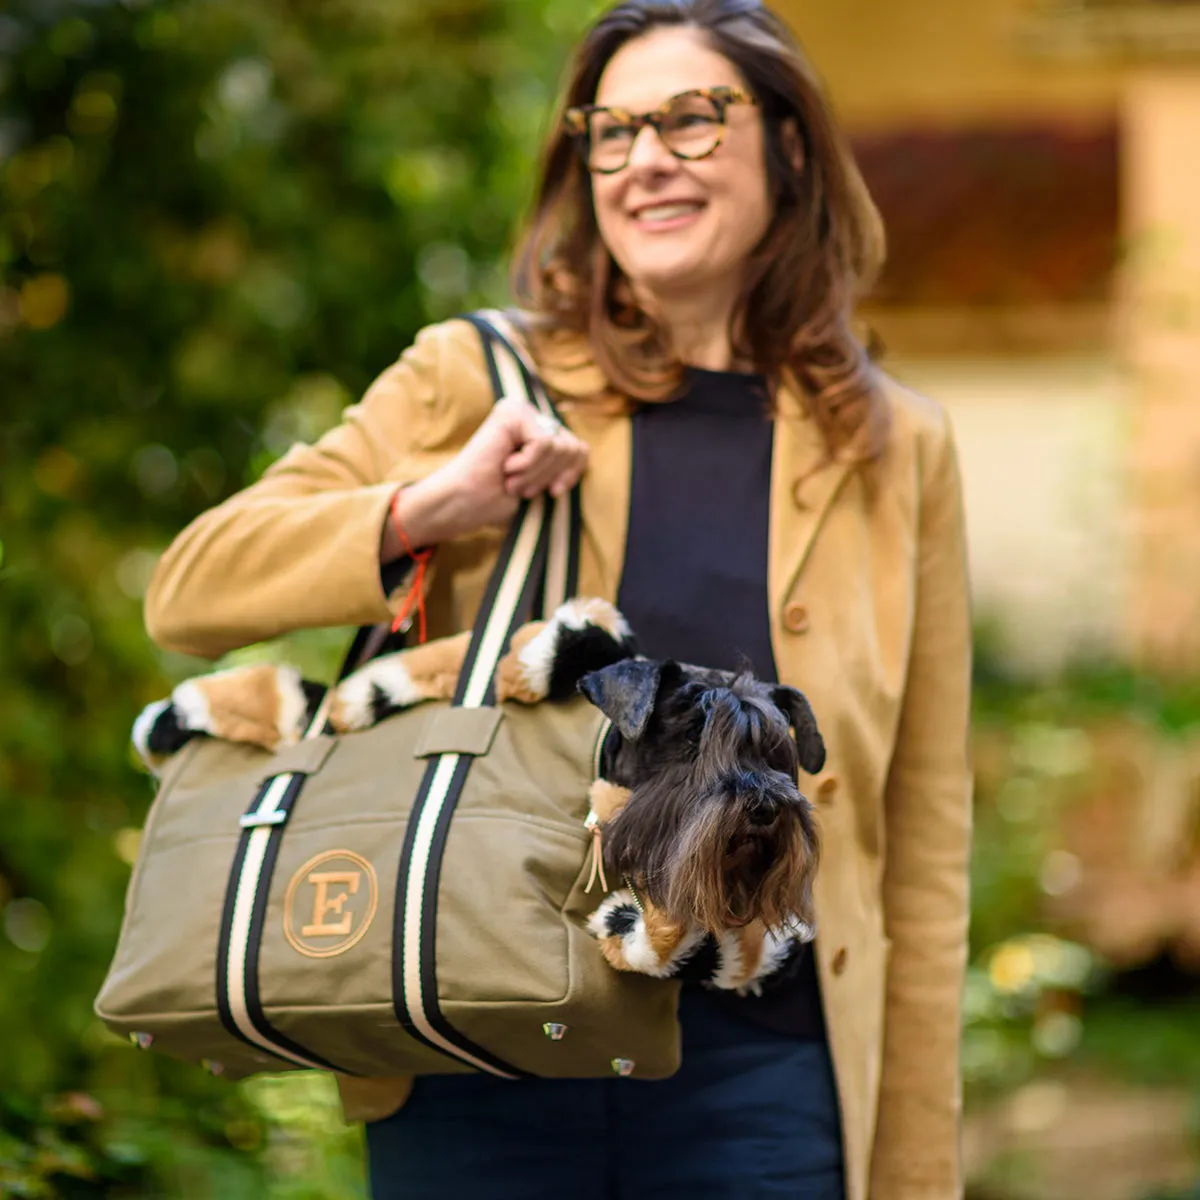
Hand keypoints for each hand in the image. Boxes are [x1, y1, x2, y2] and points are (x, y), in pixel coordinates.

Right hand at [383, 397, 587, 556]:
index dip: (571, 475)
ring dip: (535, 474)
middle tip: (520, 486)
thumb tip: (584, 448)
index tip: (553, 492)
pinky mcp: (512, 412)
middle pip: (573, 448)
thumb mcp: (542, 482)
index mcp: (538, 429)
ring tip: (511, 479)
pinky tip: (506, 466)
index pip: (581, 449)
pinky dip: (527, 465)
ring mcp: (520, 410)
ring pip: (560, 446)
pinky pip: (544, 443)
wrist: (464, 503)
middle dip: (550, 476)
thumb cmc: (497, 498)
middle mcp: (530, 414)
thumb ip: (562, 462)